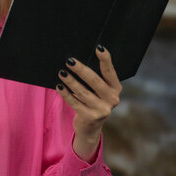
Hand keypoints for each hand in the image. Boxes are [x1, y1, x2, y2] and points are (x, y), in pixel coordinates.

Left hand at [55, 45, 121, 159]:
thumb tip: (76, 61)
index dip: (105, 59)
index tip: (98, 48)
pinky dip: (66, 94)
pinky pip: (75, 103)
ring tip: (61, 72)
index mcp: (116, 88)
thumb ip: (94, 78)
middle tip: (69, 61)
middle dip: (81, 70)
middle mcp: (112, 99)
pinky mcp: (90, 118)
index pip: (110, 71)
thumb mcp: (98, 90)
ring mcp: (102, 110)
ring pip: (83, 92)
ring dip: (70, 81)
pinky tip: (59, 86)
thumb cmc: (92, 100)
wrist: (90, 126)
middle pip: (94, 81)